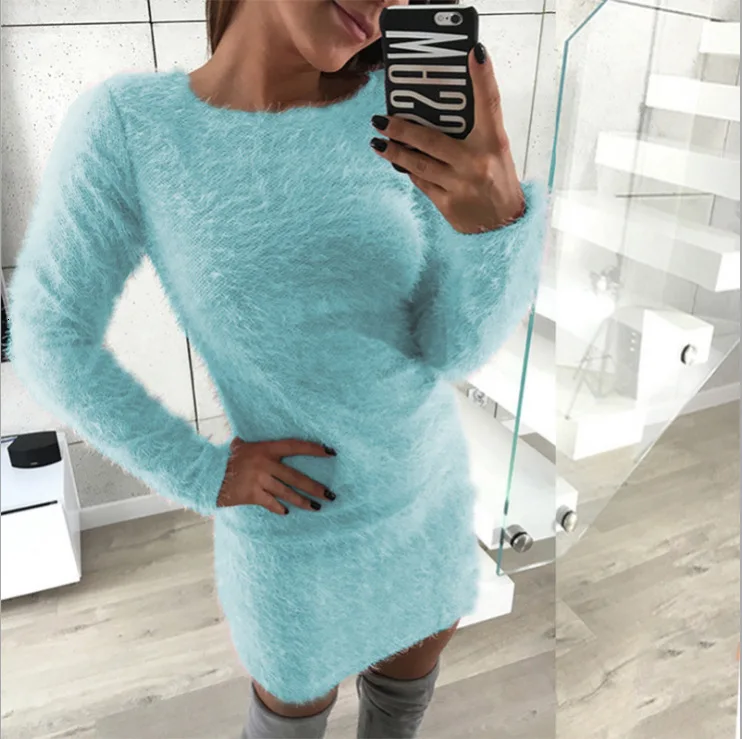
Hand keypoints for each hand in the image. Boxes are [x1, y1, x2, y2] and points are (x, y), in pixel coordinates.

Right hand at [216, 437, 336, 514]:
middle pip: (296, 477)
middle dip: (315, 487)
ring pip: (287, 492)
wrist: (208, 474)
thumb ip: (255, 445)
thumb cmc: (227, 458)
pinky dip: (280, 508)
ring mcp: (259, 480)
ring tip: (317, 507)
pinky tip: (287, 512)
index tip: (330, 452)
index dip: (313, 449)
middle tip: (330, 494)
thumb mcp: (242, 445)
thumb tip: (254, 439)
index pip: (295, 446)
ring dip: (303, 501)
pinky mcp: (252, 494)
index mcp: (266, 448)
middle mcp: (265, 463)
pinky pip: (271, 503)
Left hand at [370, 43, 524, 234]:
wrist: (503, 227)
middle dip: (401, 128)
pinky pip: (420, 182)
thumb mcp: (497, 152)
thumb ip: (476, 132)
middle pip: (431, 138)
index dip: (482, 76)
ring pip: (418, 163)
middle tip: (381, 118)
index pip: (489, 103)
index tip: (472, 52)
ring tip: (378, 141)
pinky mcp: (447, 204)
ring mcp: (460, 185)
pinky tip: (396, 161)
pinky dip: (408, 170)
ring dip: (394, 151)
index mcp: (493, 143)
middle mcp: (476, 162)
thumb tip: (440, 111)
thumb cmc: (499, 183)